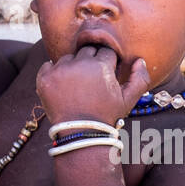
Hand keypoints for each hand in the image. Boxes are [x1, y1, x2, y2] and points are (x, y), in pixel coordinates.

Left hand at [35, 46, 150, 126]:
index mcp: (101, 65)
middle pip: (86, 51)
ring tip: (76, 87)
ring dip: (72, 67)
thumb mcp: (128, 100)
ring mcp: (60, 70)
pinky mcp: (44, 78)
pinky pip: (48, 65)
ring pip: (68, 58)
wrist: (80, 134)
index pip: (105, 51)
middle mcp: (80, 63)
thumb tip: (139, 60)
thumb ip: (140, 79)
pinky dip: (53, 72)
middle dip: (90, 62)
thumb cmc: (106, 117)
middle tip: (90, 81)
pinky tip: (61, 86)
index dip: (107, 63)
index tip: (104, 76)